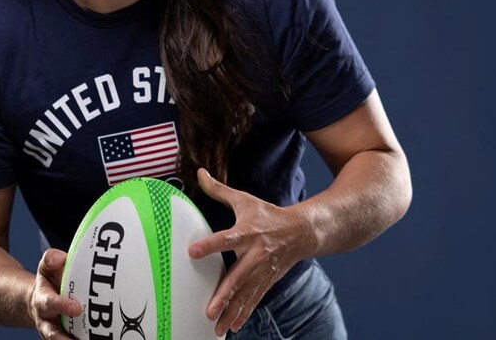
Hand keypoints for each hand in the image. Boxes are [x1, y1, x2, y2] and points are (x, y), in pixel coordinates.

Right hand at [29, 249, 81, 339]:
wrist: (39, 303)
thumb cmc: (49, 283)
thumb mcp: (47, 268)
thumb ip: (51, 260)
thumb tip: (60, 258)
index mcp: (43, 301)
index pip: (50, 303)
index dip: (62, 306)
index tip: (77, 308)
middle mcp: (46, 321)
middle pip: (52, 333)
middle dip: (65, 338)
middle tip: (83, 339)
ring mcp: (54, 334)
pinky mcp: (63, 339)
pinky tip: (101, 339)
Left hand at [188, 168, 314, 335]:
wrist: (303, 232)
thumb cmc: (268, 215)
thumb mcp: (245, 200)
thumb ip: (219, 190)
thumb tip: (199, 171)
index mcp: (248, 232)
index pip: (226, 239)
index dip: (209, 245)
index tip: (192, 252)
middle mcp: (256, 254)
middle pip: (237, 276)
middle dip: (224, 295)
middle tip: (209, 310)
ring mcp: (263, 271)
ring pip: (245, 294)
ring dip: (231, 312)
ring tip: (217, 327)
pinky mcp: (267, 281)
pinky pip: (254, 300)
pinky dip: (243, 314)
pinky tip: (231, 327)